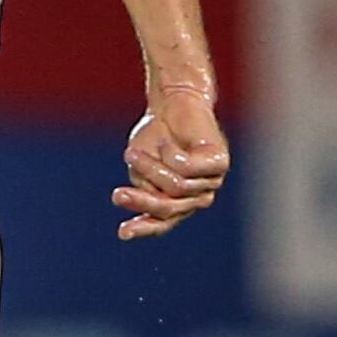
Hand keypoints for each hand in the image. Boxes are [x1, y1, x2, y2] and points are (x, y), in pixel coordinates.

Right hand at [113, 81, 229, 240]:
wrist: (173, 102)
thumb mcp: (141, 165)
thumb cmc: (156, 135)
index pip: (162, 223)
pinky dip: (169, 155)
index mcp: (178, 202)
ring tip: (132, 153)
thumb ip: (148, 185)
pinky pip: (187, 168)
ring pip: (175, 187)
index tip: (122, 233)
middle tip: (117, 195)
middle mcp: (197, 196)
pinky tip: (166, 143)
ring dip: (150, 168)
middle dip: (141, 200)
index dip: (143, 229)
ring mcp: (210, 182)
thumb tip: (156, 199)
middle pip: (167, 209)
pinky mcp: (219, 163)